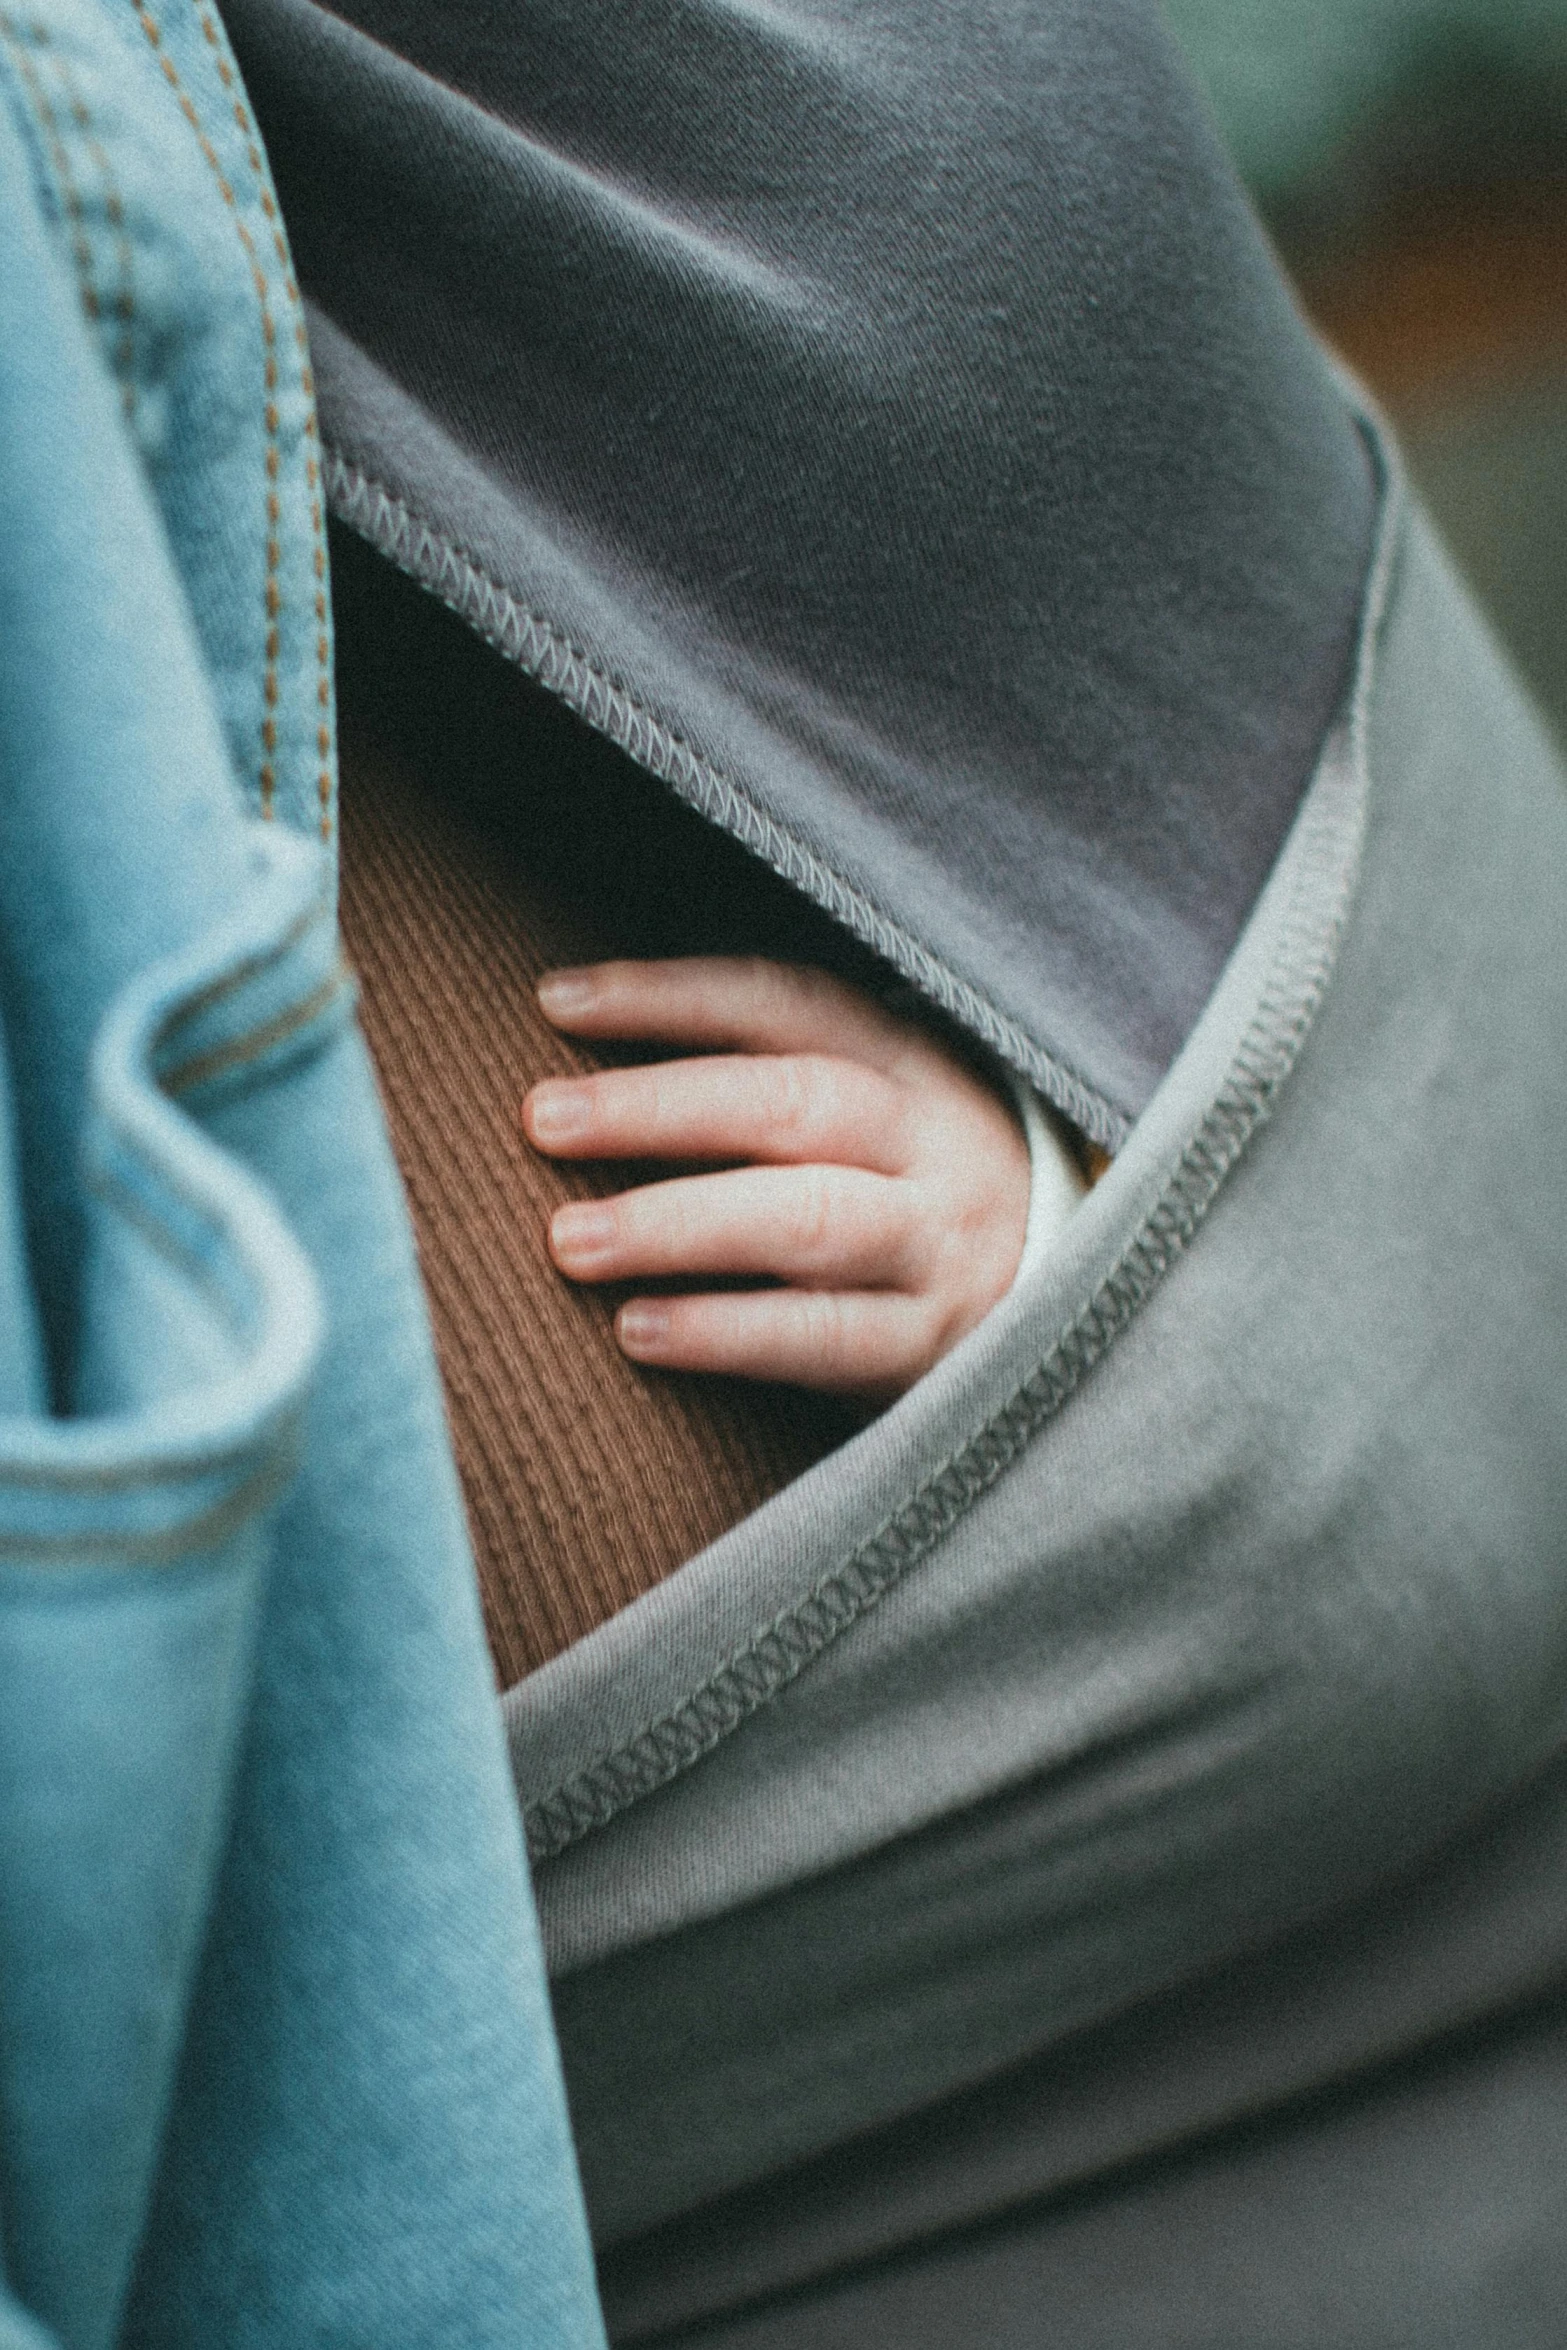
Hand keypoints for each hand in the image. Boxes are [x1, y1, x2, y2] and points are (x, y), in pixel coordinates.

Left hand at [520, 957, 1030, 1405]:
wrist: (1083, 1310)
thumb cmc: (925, 1198)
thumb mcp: (884, 1115)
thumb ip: (776, 1081)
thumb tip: (588, 1059)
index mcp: (912, 1065)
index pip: (785, 1004)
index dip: (670, 996)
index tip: (557, 1003)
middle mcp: (933, 1144)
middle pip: (794, 1104)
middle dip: (658, 1108)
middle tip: (544, 1120)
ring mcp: (940, 1247)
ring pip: (808, 1219)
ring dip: (679, 1224)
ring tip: (569, 1240)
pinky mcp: (935, 1349)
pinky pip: (822, 1337)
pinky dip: (725, 1332)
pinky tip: (638, 1331)